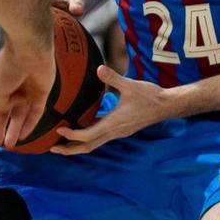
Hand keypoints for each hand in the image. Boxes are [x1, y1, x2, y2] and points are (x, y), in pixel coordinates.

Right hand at [0, 37, 54, 148]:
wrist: (29, 51)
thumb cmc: (8, 66)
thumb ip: (0, 104)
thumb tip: (5, 112)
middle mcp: (12, 84)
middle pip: (7, 110)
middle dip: (1, 126)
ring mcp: (27, 88)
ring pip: (21, 113)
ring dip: (14, 129)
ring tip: (9, 145)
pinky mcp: (41, 91)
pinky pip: (36, 111)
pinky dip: (30, 123)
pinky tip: (24, 136)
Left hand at [50, 66, 169, 154]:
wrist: (166, 106)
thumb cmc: (149, 96)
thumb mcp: (130, 85)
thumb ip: (113, 78)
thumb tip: (99, 69)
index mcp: (114, 123)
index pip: (89, 135)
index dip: (73, 135)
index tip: (59, 130)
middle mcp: (115, 132)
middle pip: (89, 146)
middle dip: (70, 150)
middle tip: (53, 148)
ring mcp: (118, 132)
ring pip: (95, 144)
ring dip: (78, 146)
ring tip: (63, 144)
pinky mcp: (121, 130)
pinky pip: (101, 138)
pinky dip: (88, 138)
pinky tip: (83, 130)